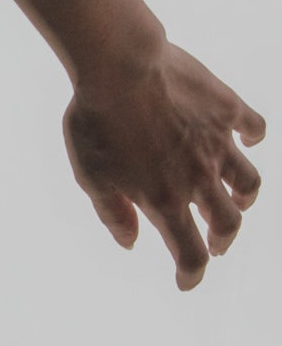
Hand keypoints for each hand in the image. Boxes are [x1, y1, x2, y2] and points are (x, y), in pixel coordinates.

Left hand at [64, 39, 264, 289]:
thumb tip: (132, 242)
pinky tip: (246, 138)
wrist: (118, 64)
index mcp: (165, 200)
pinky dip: (253, 136)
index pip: (189, 253)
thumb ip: (114, 214)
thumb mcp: (91, 178)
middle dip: (222, 239)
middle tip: (214, 243)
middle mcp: (199, 177)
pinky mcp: (226, 108)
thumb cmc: (96, 122)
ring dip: (244, 199)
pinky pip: (254, 127)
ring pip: (248, 182)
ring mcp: (217, 142)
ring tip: (237, 201)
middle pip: (227, 223)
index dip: (191, 274)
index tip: (186, 280)